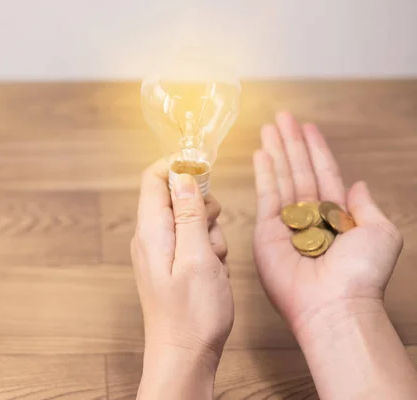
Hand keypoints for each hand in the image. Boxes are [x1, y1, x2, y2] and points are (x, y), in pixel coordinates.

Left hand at [131, 160, 232, 398]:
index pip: (154, 177)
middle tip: (212, 237)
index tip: (207, 174)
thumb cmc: (192, 313)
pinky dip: (208, 251)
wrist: (184, 356)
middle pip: (177, 196)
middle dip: (204, 208)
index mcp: (151, 229)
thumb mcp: (198, 257)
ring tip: (213, 264)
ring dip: (210, 234)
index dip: (179, 167)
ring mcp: (160, 251)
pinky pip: (193, 242)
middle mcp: (150, 236)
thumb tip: (181, 174)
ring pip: (191, 220)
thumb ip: (189, 213)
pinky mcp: (171, 264)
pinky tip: (212, 274)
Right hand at [252, 111, 402, 336]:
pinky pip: (266, 195)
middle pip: (299, 170)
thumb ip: (367, 206)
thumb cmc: (362, 274)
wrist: (335, 303)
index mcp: (337, 216)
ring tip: (270, 126)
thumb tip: (357, 184)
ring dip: (276, 150)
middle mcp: (310, 217)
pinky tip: (262, 153)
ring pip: (282, 177)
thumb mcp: (382, 233)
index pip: (324, 173)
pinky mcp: (267, 231)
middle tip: (282, 116)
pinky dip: (264, 173)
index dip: (316, 149)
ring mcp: (287, 223)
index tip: (308, 126)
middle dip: (291, 142)